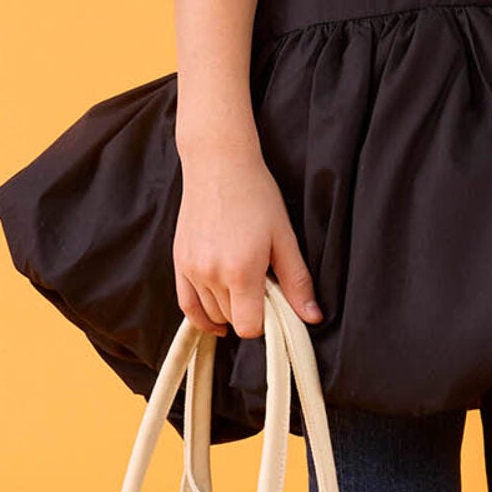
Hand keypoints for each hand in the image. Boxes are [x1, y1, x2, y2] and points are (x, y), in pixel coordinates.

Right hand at [174, 135, 323, 336]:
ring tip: (244, 285)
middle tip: (263, 288)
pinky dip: (201, 316)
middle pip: (232, 320)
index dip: (266, 322)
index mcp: (241, 271)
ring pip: (211, 313)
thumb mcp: (284, 238)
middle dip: (250, 312)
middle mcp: (211, 274)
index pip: (250, 327)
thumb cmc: (256, 195)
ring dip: (229, 309)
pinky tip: (216, 320)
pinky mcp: (179, 262)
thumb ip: (296, 282)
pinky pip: (186, 304)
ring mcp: (191, 269)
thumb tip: (312, 317)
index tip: (275, 305)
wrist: (219, 164)